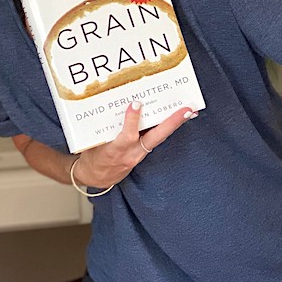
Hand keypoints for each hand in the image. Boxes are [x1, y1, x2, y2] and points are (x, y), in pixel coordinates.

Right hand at [72, 101, 196, 187]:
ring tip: (190, 111)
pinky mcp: (143, 153)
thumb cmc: (93, 157)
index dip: (132, 121)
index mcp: (115, 151)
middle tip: (187, 110)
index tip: (136, 103)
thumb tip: (110, 104)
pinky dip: (167, 128)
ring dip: (175, 124)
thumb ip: (101, 127)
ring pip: (160, 137)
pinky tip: (179, 118)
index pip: (127, 137)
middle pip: (155, 137)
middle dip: (172, 123)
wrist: (96, 178)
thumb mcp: (91, 143)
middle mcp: (131, 154)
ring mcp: (139, 154)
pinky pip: (157, 139)